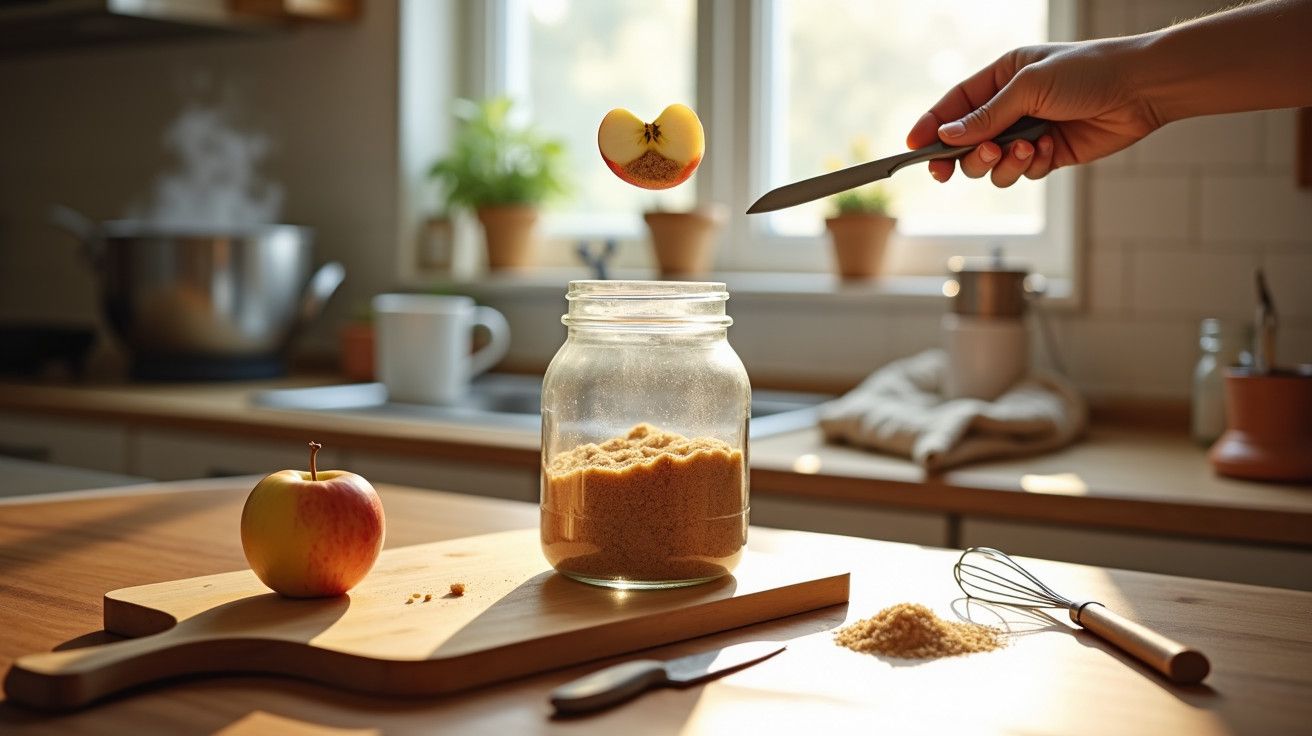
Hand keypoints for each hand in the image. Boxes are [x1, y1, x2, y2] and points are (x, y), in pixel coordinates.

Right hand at [906, 39, 1162, 186]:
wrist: (1142, 89)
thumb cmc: (1089, 72)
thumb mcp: (1030, 87)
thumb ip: (986, 116)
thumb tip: (947, 137)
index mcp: (1001, 77)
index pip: (953, 106)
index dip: (931, 127)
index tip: (913, 148)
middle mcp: (1010, 106)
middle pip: (966, 143)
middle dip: (971, 155)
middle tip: (985, 155)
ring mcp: (1028, 132)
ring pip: (992, 164)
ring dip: (1004, 163)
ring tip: (1025, 149)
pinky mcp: (1048, 154)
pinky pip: (1022, 172)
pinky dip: (1031, 166)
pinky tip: (1050, 149)